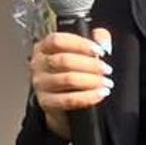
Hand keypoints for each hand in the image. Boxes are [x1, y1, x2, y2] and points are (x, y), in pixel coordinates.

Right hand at [30, 27, 112, 141]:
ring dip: (91, 81)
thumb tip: (102, 38)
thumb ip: (94, 40)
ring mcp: (40, 84)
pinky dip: (87, 97)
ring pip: (67, 79)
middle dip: (90, 65)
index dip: (81, 44)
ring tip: (106, 83)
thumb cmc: (73, 74)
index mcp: (44, 47)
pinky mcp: (46, 102)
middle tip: (107, 70)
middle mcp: (38, 64)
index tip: (100, 51)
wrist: (64, 106)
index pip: (58, 40)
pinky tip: (99, 94)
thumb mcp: (83, 53)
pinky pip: (68, 99)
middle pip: (64, 60)